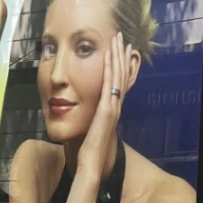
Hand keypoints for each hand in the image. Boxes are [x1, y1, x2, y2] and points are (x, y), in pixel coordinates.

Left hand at [77, 33, 134, 180]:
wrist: (90, 165)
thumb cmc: (87, 153)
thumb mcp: (89, 131)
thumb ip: (89, 121)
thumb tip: (81, 115)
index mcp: (111, 111)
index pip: (117, 84)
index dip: (118, 66)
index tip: (117, 51)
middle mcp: (115, 107)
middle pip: (121, 76)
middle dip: (121, 56)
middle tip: (120, 38)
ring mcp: (113, 108)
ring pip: (118, 76)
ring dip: (118, 57)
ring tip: (118, 40)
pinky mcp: (107, 111)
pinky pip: (109, 85)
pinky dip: (110, 69)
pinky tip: (109, 56)